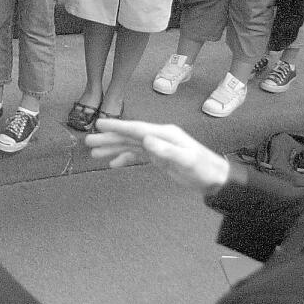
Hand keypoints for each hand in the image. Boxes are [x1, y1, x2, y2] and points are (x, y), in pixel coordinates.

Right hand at [86, 118, 229, 196]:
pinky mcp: (158, 157)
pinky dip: (124, 158)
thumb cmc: (202, 169)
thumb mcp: (186, 160)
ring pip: (130, 145)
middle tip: (88, 141)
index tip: (99, 124)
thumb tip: (145, 140)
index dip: (117, 126)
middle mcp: (158, 137)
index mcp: (164, 134)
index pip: (136, 128)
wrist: (214, 178)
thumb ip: (166, 150)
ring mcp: (158, 146)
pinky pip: (136, 155)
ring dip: (112, 148)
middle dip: (109, 138)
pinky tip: (112, 164)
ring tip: (94, 153)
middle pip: (129, 136)